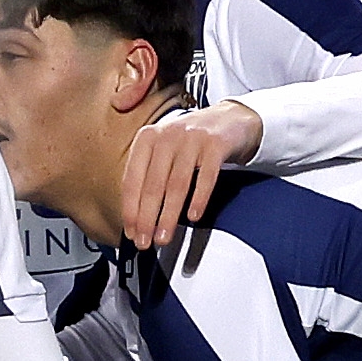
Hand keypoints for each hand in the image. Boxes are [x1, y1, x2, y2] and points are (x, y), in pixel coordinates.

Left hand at [119, 102, 263, 249]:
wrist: (230, 118)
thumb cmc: (191, 142)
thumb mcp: (164, 150)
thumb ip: (148, 175)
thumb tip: (137, 218)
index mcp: (147, 138)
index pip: (132, 179)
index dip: (130, 210)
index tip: (131, 233)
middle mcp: (167, 136)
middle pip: (153, 185)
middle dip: (147, 218)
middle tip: (144, 242)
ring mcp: (192, 139)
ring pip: (177, 184)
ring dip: (169, 215)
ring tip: (164, 237)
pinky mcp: (216, 144)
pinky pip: (206, 177)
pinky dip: (199, 199)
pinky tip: (194, 217)